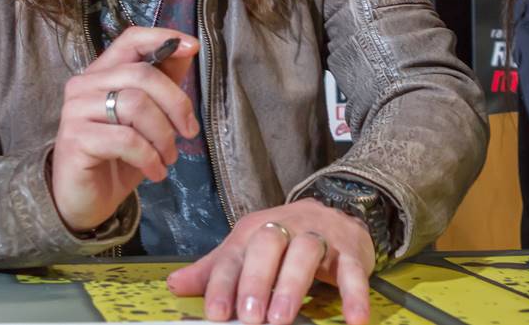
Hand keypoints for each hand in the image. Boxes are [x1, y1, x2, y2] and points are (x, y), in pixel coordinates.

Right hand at [51, 26, 199, 231]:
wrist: (86, 200)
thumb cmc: (119, 156)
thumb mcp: (150, 118)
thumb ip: (164, 82)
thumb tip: (187, 48)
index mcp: (103, 73)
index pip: (131, 39)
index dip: (163, 38)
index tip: (192, 47)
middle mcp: (84, 84)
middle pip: (142, 74)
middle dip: (176, 104)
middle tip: (189, 132)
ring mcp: (76, 110)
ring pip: (136, 105)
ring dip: (163, 136)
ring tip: (168, 157)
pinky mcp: (76, 139)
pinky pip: (126, 139)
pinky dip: (149, 157)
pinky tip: (155, 172)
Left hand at [166, 199, 375, 324]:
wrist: (336, 214)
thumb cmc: (285, 239)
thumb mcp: (247, 249)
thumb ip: (216, 270)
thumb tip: (174, 284)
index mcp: (255, 230)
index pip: (234, 254)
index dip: (223, 283)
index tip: (217, 313)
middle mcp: (286, 227)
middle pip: (268, 245)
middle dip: (257, 280)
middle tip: (251, 317)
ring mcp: (320, 235)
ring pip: (306, 251)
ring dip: (292, 285)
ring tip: (282, 318)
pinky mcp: (351, 249)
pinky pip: (353, 269)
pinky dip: (354, 294)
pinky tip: (354, 319)